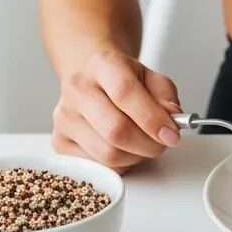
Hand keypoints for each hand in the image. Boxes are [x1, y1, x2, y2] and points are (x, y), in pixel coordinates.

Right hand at [51, 49, 181, 170]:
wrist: (95, 84)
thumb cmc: (126, 84)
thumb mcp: (152, 80)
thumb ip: (166, 97)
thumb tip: (172, 118)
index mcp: (102, 65)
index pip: (125, 92)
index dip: (152, 118)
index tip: (172, 135)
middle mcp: (77, 88)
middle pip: (116, 129)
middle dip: (149, 144)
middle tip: (162, 143)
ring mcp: (64, 116)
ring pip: (108, 153)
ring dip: (136, 157)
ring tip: (142, 144)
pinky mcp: (59, 141)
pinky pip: (98, 166)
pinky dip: (120, 164)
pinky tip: (123, 149)